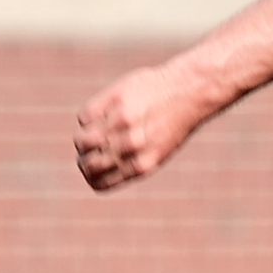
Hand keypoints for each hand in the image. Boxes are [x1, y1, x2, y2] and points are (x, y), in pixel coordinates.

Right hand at [74, 62, 222, 190]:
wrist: (190, 90)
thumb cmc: (172, 122)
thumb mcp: (158, 152)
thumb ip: (131, 164)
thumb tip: (95, 172)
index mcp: (143, 165)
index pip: (98, 182)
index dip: (89, 176)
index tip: (90, 167)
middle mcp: (132, 146)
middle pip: (87, 163)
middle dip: (83, 158)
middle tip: (88, 149)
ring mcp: (122, 121)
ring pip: (82, 140)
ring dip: (82, 138)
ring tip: (92, 131)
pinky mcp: (115, 99)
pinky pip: (84, 117)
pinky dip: (88, 118)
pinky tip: (102, 113)